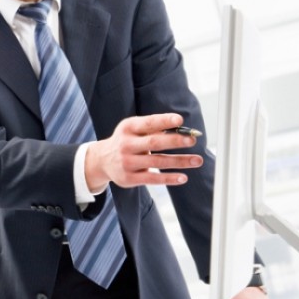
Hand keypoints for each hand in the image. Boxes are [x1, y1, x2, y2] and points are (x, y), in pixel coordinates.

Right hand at [86, 113, 203, 191]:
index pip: (148, 123)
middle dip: (175, 141)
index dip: (164, 121)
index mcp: (128, 128)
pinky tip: (183, 177)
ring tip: (197, 160)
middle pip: (154, 143)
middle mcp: (126, 144)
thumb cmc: (125, 141)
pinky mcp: (129, 178)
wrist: (102, 160)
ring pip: (157, 161)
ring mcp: (127, 162)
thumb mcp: (132, 129)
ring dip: (179, 161)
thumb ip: (153, 128)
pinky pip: (153, 179)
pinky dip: (169, 178)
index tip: (180, 120)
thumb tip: (182, 130)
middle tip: (192, 140)